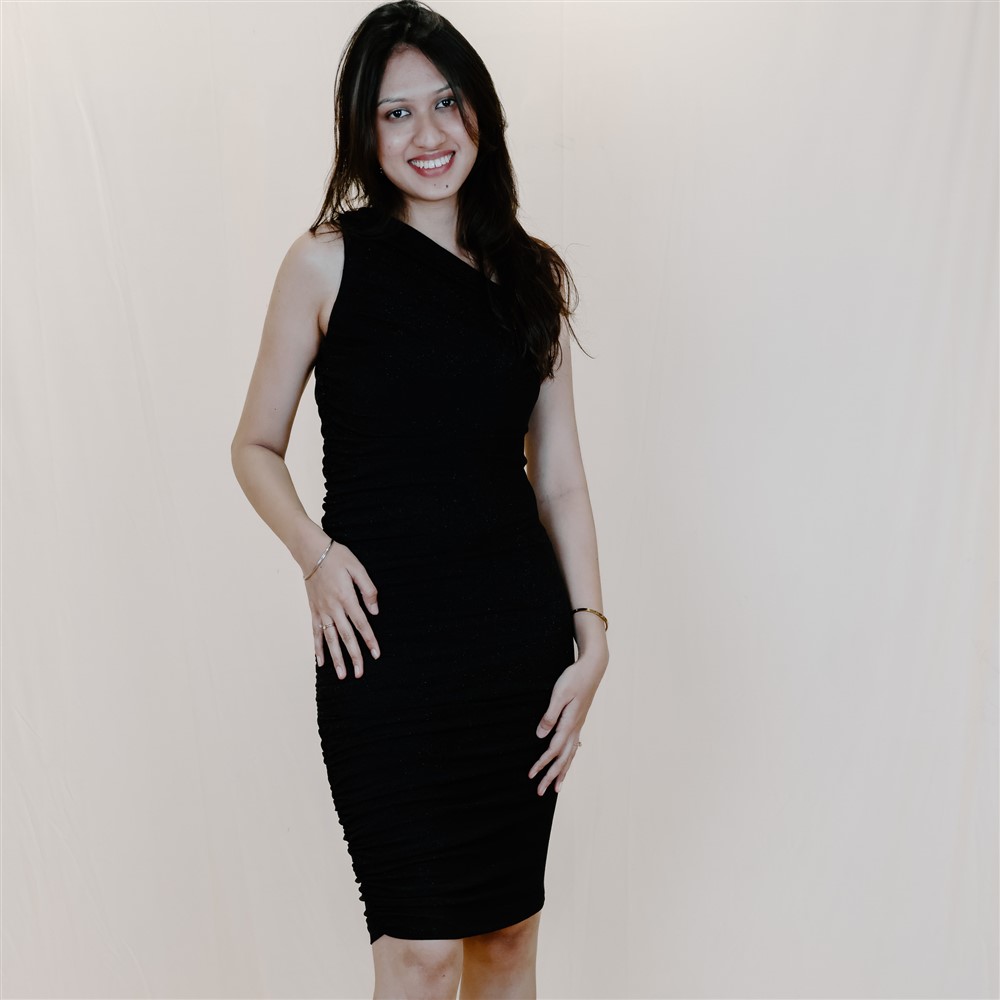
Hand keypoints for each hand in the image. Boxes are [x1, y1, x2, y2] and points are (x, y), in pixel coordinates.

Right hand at [307, 539, 379, 679]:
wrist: (311, 552)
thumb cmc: (337, 557)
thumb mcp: (358, 568)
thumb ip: (368, 589)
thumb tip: (375, 610)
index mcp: (346, 597)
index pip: (361, 624)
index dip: (369, 640)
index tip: (376, 654)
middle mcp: (333, 608)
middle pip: (346, 637)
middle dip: (354, 656)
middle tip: (360, 673)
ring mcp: (321, 611)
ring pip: (330, 639)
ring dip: (336, 658)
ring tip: (342, 675)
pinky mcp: (313, 610)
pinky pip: (316, 633)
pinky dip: (318, 648)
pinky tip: (321, 662)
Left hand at [528, 649, 607, 794]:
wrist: (592, 669)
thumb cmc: (574, 679)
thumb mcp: (559, 694)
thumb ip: (550, 715)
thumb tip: (540, 736)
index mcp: (569, 723)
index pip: (554, 749)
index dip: (542, 763)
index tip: (531, 775)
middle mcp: (575, 729)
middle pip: (562, 758)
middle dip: (551, 776)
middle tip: (540, 792)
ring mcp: (578, 727)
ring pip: (570, 756)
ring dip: (562, 772)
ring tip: (556, 788)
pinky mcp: (578, 722)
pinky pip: (573, 747)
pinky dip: (569, 760)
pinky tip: (567, 764)